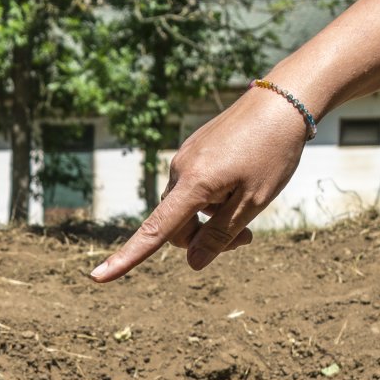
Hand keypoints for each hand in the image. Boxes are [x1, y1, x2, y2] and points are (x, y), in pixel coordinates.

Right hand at [89, 85, 310, 282]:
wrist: (282, 101)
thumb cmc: (272, 152)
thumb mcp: (253, 202)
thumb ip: (221, 235)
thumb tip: (193, 263)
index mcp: (193, 184)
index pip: (155, 231)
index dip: (126, 258)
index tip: (97, 278)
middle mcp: (180, 169)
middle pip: (176, 226)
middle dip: (203, 239)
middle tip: (246, 239)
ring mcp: (185, 158)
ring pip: (187, 207)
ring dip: (210, 218)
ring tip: (249, 206)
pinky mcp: (193, 151)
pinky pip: (194, 187)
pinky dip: (212, 198)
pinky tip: (241, 183)